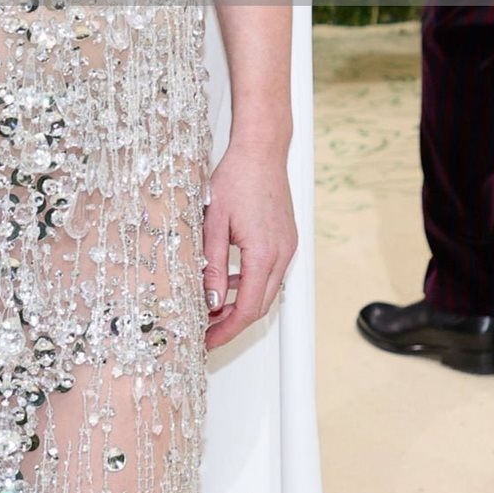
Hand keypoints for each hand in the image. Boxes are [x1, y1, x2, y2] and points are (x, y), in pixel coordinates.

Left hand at [202, 138, 296, 349]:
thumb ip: (214, 265)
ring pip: (265, 290)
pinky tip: (230, 281)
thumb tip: (211, 301)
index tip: (208, 342)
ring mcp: (287, 247)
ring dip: (241, 303)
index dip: (227, 331)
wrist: (261, 150)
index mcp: (264, 255)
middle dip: (233, 323)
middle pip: (260, 305)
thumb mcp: (214, 222)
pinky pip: (269, 272)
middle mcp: (281, 255)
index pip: (248, 310)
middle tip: (206, 331)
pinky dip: (250, 284)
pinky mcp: (285, 239)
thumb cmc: (237, 177)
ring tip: (212, 309)